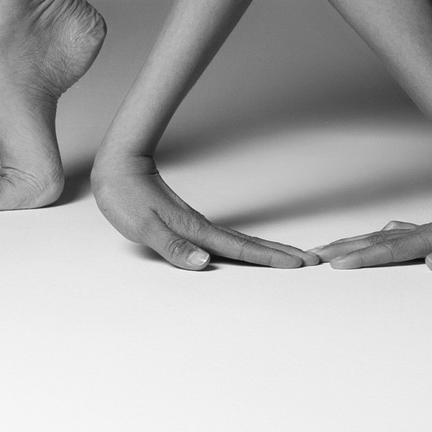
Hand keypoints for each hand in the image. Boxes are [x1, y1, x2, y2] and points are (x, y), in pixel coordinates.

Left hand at [92, 156, 317, 269]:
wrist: (120, 168)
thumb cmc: (126, 197)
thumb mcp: (143, 226)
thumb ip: (173, 247)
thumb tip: (203, 263)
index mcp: (195, 231)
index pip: (240, 249)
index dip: (269, 258)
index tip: (297, 263)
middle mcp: (202, 228)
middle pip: (250, 243)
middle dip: (281, 254)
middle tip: (311, 260)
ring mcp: (198, 225)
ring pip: (242, 240)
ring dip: (269, 250)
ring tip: (292, 256)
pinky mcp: (190, 224)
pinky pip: (229, 238)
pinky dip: (248, 246)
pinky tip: (250, 250)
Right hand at [315, 176, 431, 271]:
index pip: (396, 249)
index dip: (367, 258)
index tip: (339, 264)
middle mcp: (427, 231)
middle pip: (378, 242)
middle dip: (345, 249)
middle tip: (314, 256)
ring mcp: (426, 230)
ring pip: (382, 238)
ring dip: (353, 243)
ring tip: (327, 250)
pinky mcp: (430, 231)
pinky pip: (394, 238)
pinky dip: (373, 241)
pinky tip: (364, 243)